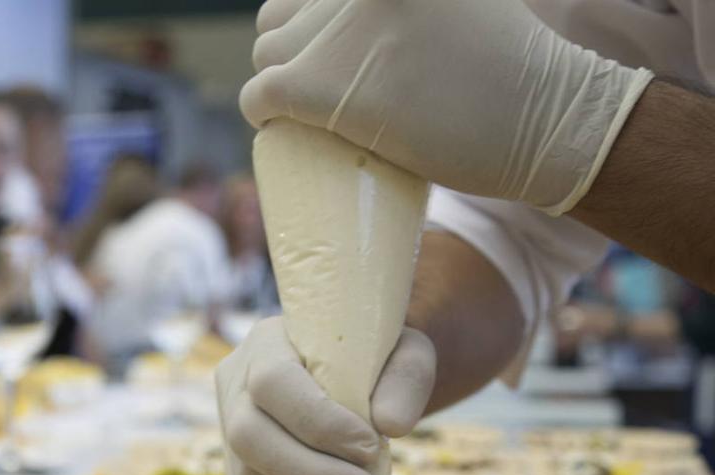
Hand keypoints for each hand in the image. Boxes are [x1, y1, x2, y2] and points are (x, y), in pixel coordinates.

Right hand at [216, 317, 434, 474]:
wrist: (351, 378)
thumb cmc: (376, 363)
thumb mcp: (403, 353)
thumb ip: (405, 381)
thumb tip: (392, 426)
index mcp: (268, 343)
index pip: (273, 382)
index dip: (318, 421)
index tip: (370, 447)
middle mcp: (235, 385)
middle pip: (249, 437)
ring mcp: (227, 431)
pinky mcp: (233, 472)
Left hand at [241, 0, 653, 213]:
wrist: (549, 122)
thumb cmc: (516, 72)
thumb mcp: (462, 4)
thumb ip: (409, 6)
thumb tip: (375, 24)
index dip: (311, 26)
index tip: (330, 58)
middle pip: (279, 19)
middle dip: (294, 57)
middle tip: (329, 94)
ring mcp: (341, 29)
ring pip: (266, 56)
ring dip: (280, 85)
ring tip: (316, 115)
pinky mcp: (324, 82)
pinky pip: (260, 95)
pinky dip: (262, 115)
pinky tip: (284, 128)